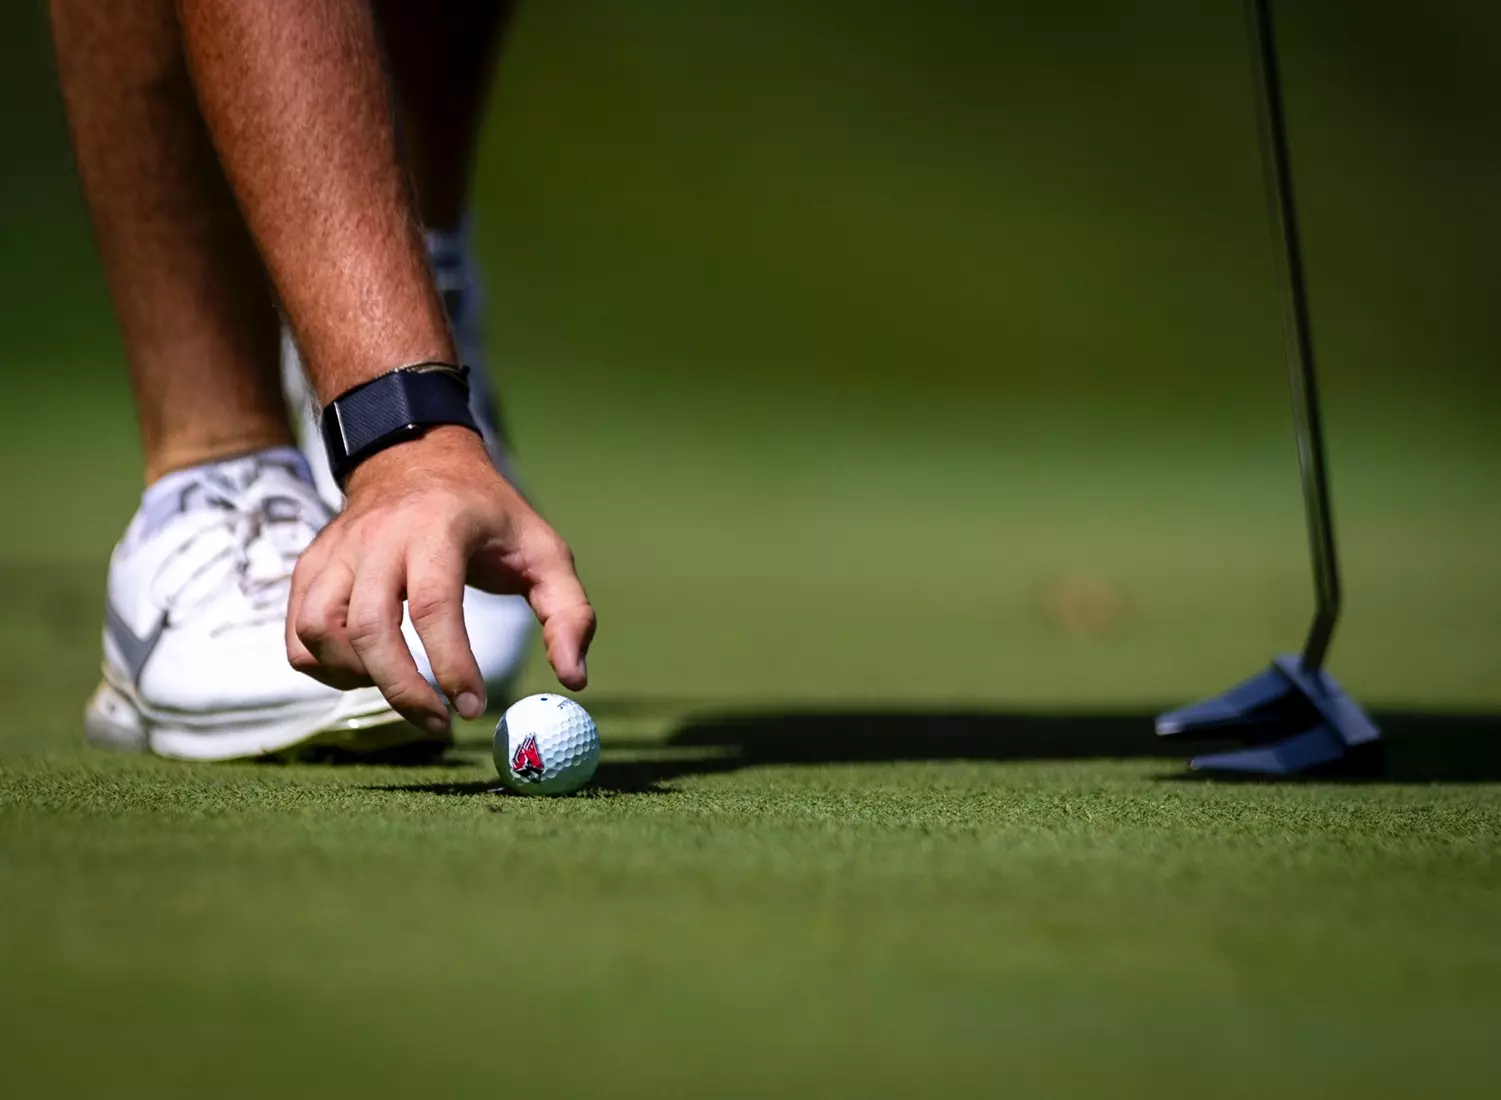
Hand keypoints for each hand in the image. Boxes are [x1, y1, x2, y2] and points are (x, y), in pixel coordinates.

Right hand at [286, 426, 594, 733]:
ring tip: (403, 688)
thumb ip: (568, 613)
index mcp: (439, 528)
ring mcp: (337, 552)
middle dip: (403, 690)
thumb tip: (573, 680)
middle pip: (369, 628)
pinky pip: (300, 634)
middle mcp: (379, 537)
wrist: (417, 457)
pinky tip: (368, 671)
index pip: (434, 605)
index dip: (453, 665)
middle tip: (439, 725)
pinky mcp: (311, 568)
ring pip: (321, 631)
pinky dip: (326, 667)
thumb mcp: (544, 550)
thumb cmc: (488, 515)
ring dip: (359, 678)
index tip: (475, 708)